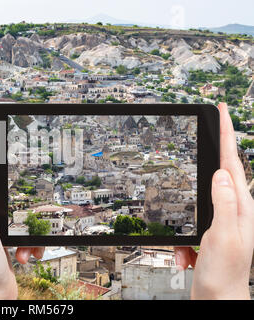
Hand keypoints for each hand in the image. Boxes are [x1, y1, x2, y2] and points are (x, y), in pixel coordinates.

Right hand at [175, 103, 253, 299]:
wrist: (219, 300)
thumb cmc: (225, 274)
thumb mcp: (223, 236)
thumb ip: (224, 204)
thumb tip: (221, 173)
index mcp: (240, 206)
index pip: (232, 163)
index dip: (227, 134)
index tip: (222, 111)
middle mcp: (234, 209)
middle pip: (221, 171)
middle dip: (214, 151)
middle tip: (210, 127)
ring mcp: (222, 220)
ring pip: (201, 196)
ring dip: (190, 202)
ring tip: (189, 219)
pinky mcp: (210, 231)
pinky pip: (191, 221)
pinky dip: (181, 239)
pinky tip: (185, 256)